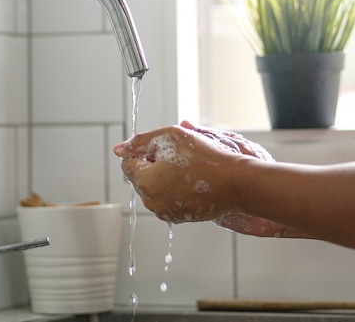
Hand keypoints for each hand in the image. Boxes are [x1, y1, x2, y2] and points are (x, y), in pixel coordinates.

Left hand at [113, 120, 272, 223]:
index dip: (145, 151)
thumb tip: (119, 149)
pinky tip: (193, 181)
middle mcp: (151, 202)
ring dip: (164, 176)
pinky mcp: (179, 217)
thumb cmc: (205, 157)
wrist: (235, 182)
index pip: (127, 162)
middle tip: (179, 157)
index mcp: (144, 182)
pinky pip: (168, 198)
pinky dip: (176, 189)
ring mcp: (165, 212)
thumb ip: (140, 141)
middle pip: (140, 176)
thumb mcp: (169, 136)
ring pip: (154, 188)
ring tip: (188, 168)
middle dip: (153, 164)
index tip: (166, 148)